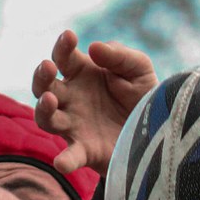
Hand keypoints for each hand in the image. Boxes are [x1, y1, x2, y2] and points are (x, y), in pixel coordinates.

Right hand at [32, 30, 156, 177]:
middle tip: (48, 66)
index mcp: (82, 74)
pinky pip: (70, 155)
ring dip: (43, 109)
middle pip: (44, 87)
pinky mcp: (86, 151)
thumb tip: (94, 47)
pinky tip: (61, 163)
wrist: (158, 131)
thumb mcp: (139, 70)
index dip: (62, 46)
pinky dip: (65, 159)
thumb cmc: (142, 96)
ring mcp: (75, 125)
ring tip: (50, 101)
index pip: (64, 58)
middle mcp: (72, 99)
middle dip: (41, 76)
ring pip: (46, 118)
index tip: (69, 36)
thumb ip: (119, 55)